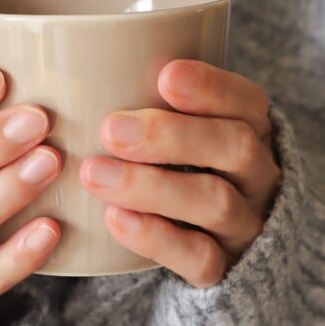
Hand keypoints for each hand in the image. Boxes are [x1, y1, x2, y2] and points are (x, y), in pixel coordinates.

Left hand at [79, 60, 281, 287]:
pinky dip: (157, 238)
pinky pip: (200, 258)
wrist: (211, 246)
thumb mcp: (178, 126)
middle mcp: (258, 175)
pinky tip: (116, 220)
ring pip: (216, 203)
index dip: (212, 87)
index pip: (247, 102)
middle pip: (235, 148)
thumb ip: (144, 97)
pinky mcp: (225, 269)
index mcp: (252, 129)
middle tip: (111, 129)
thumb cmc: (181, 164)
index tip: (165, 75)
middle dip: (172, 135)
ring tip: (95, 175)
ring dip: (152, 186)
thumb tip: (66, 56)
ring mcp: (245, 225)